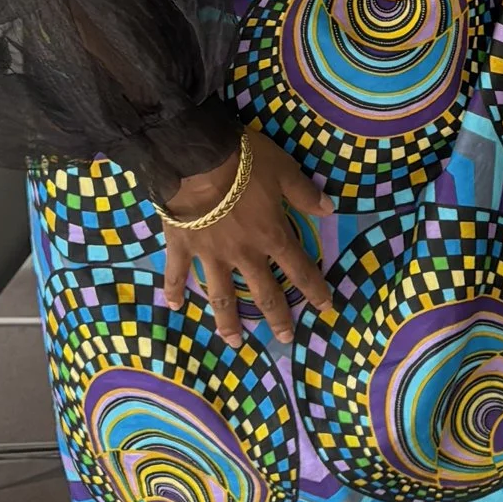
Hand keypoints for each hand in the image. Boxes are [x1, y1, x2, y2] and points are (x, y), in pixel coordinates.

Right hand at [160, 135, 330, 345]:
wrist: (196, 159)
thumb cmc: (244, 162)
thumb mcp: (283, 170)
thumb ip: (304, 193)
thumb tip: (329, 211)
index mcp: (271, 235)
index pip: (299, 268)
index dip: (314, 289)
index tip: (326, 309)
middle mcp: (243, 253)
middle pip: (263, 292)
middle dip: (276, 317)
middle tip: (285, 340)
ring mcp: (210, 254)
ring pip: (221, 295)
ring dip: (228, 321)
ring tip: (234, 342)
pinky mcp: (182, 247)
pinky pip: (176, 273)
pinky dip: (173, 290)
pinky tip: (173, 306)